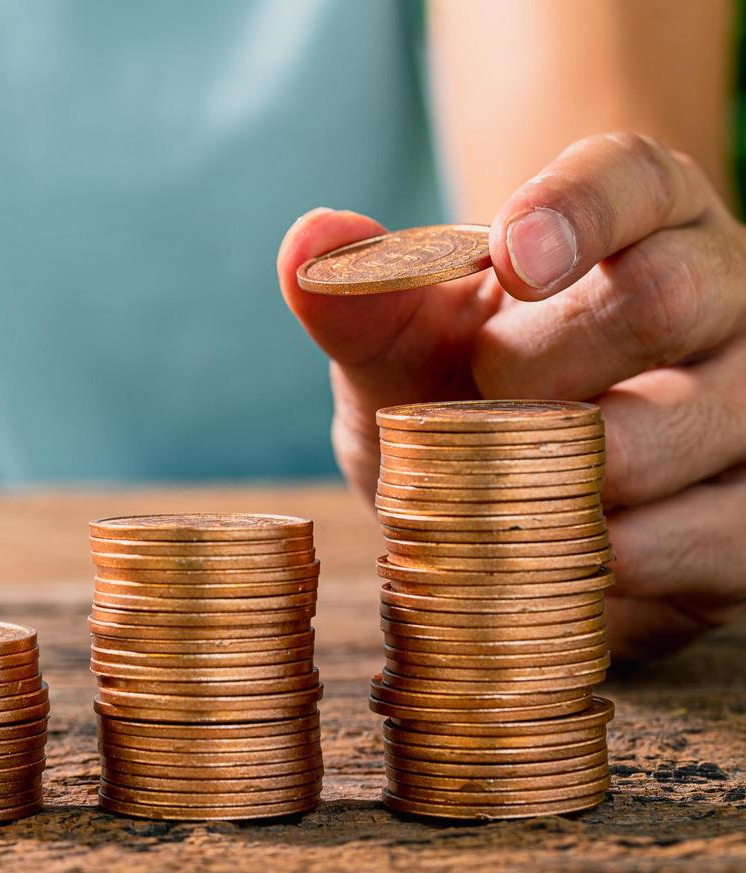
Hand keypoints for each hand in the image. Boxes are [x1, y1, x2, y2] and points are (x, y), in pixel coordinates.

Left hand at [277, 133, 745, 659]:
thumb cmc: (461, 390)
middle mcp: (721, 291)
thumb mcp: (401, 345)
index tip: (507, 259)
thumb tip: (310, 240)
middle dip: (542, 366)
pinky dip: (615, 552)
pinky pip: (712, 534)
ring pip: (694, 423)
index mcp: (638, 219)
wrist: (509, 502)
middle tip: (478, 402)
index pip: (629, 177)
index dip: (574, 211)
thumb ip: (362, 298)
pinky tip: (562, 547)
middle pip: (668, 297)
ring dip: (568, 471)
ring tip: (507, 484)